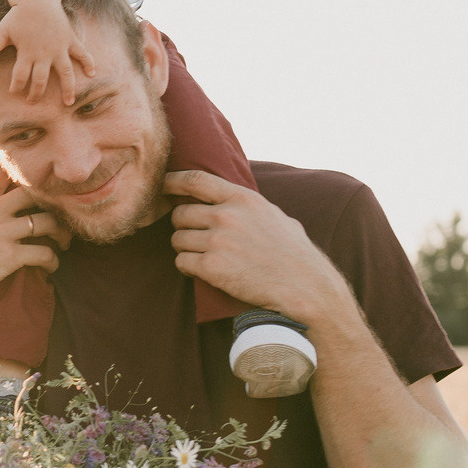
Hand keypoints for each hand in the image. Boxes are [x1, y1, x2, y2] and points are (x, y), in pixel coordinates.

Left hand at [0, 0, 94, 99]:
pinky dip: (88, 63)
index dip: (16, 87)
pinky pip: (82, 53)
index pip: (20, 76)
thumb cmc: (19, 15)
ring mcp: (59, 47)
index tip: (15, 93)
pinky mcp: (70, 40)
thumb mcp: (4, 29)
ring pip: (65, 73)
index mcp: (27, 52)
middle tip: (32, 102)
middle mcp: (44, 53)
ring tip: (68, 103)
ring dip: (67, 88)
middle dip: (36, 93)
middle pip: (40, 80)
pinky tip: (93, 74)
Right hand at [0, 167, 68, 315]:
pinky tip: (50, 265)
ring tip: (62, 241)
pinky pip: (44, 253)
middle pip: (35, 190)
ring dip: (61, 233)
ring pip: (48, 221)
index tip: (41, 185)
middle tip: (62, 215)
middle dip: (54, 202)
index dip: (27, 171)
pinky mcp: (8, 256)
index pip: (5, 168)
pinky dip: (53, 261)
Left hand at [164, 170, 352, 323]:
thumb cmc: (295, 254)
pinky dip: (187, 266)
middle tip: (195, 237)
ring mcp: (218, 241)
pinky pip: (181, 261)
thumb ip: (249, 206)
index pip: (197, 180)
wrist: (305, 287)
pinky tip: (200, 270)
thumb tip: (229, 197)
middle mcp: (227, 216)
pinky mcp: (212, 267)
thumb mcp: (276, 216)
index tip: (161, 184)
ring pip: (177, 239)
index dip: (173, 181)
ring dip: (184, 248)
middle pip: (180, 214)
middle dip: (183, 226)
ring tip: (202, 255)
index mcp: (244, 199)